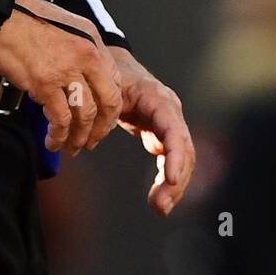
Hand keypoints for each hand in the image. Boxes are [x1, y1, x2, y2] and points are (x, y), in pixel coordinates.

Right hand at [0, 0, 122, 155]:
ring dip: (79, 137)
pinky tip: (52, 141)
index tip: (101, 119)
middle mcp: (86, 55)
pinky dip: (58, 135)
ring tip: (71, 147)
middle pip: (108, 102)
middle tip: (92, 141)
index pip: (114, 81)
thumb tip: (81, 76)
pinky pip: (60, 118)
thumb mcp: (65, 24)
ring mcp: (66, 70)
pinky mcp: (44, 83)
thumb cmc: (24, 16)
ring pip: (85, 115)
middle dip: (102, 129)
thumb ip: (79, 49)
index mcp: (92, 41)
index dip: (109, 106)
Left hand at [107, 46, 195, 215]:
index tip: (169, 179)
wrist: (117, 67)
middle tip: (160, 206)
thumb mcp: (106, 88)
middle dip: (175, 180)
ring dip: (174, 186)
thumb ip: (103, 108)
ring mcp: (170, 124)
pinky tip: (158, 198)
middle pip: (183, 149)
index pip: (173, 129)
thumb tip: (92, 130)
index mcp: (158, 99)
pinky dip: (167, 180)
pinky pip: (172, 160)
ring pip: (182, 159)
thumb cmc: (110, 76)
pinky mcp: (164, 134)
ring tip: (159, 207)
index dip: (175, 155)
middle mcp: (170, 112)